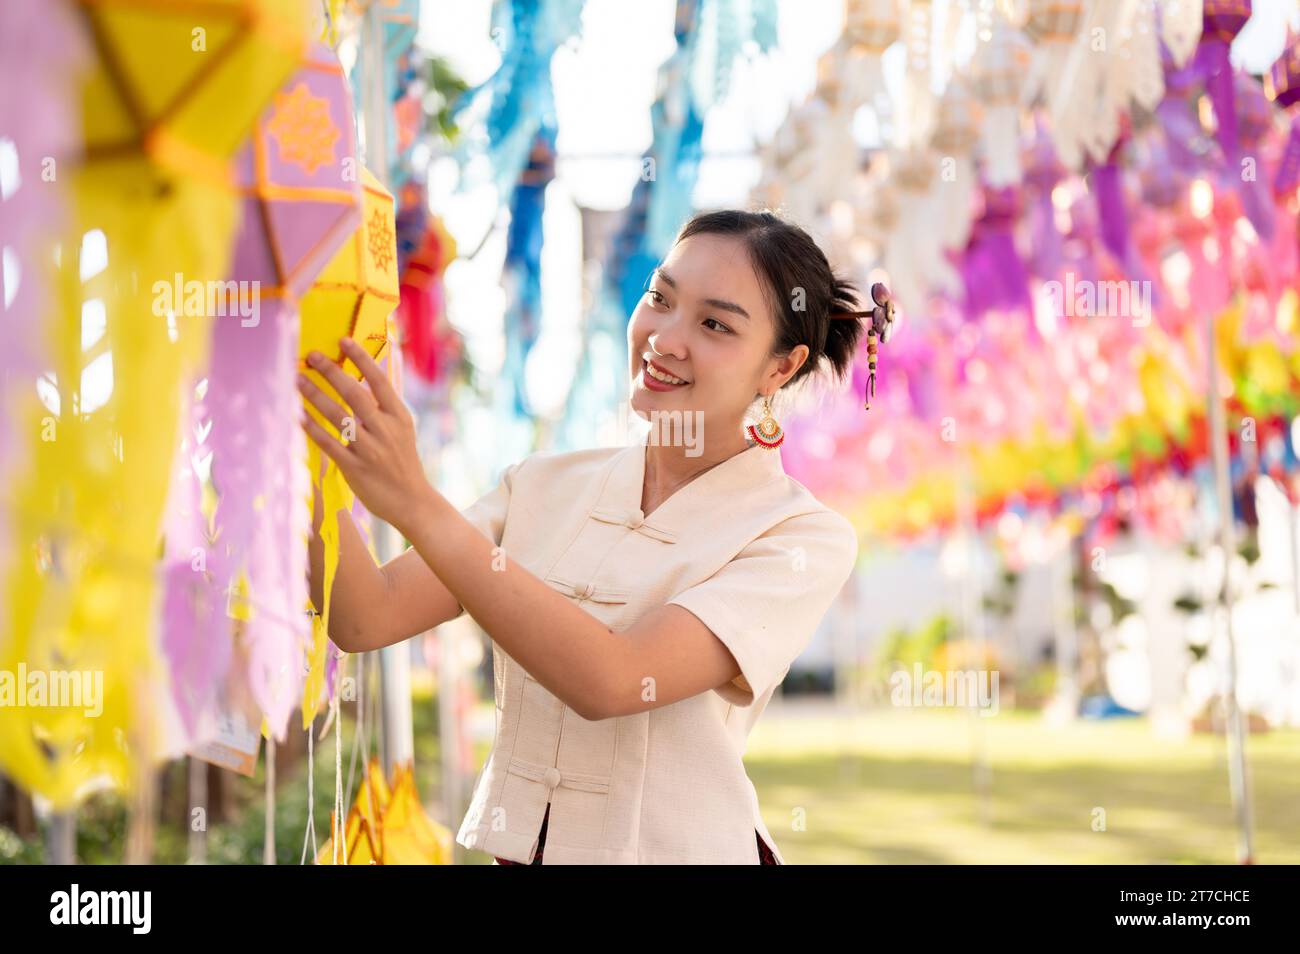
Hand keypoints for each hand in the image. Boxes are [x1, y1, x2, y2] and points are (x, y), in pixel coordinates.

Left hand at [298, 338, 433, 534]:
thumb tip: (365, 377)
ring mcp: (370, 450)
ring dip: (315, 395)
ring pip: (338, 416)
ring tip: (298, 379)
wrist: (412, 502)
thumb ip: (385, 407)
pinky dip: (312, 428)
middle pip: (355, 394)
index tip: (343, 340)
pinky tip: (298, 415)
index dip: (361, 359)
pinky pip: (329, 444)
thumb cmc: (403, 462)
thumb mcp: (403, 430)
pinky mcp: (355, 468)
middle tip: (312, 355)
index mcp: (400, 417)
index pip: (380, 381)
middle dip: (332, 372)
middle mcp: (386, 430)